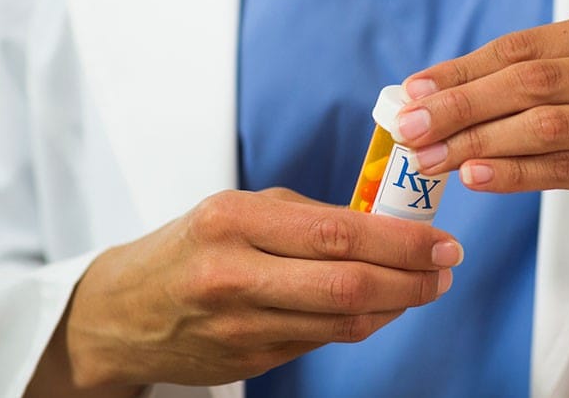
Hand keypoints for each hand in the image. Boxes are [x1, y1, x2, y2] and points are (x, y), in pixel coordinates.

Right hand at [41, 187, 461, 392]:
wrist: (122, 312)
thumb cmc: (192, 246)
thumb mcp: (238, 209)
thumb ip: (307, 215)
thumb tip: (384, 221)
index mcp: (232, 220)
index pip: (337, 233)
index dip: (401, 241)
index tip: (442, 240)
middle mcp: (234, 274)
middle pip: (348, 285)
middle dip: (412, 279)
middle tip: (446, 268)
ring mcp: (240, 325)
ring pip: (343, 322)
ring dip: (397, 306)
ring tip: (424, 286)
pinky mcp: (248, 360)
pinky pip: (324, 341)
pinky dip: (363, 323)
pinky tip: (382, 305)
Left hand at [395, 8, 568, 277]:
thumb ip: (529, 79)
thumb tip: (431, 95)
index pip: (523, 46)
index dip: (462, 69)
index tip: (411, 91)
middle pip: (530, 81)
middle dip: (460, 105)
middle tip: (409, 127)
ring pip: (543, 125)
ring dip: (476, 143)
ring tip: (429, 158)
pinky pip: (562, 168)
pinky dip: (512, 172)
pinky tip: (473, 177)